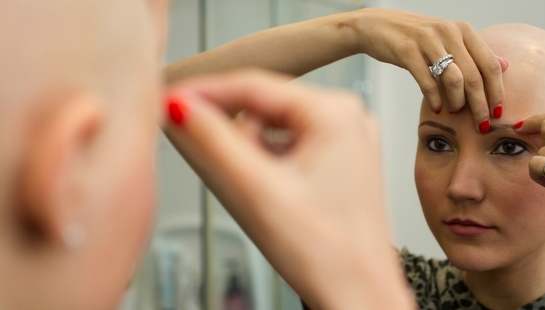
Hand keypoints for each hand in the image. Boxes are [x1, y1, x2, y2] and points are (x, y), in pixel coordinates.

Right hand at [163, 69, 414, 309]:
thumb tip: (184, 107)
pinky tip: (270, 192)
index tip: (173, 96)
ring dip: (252, 152)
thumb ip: (213, 140)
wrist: (357, 295)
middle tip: (223, 167)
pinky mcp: (342, 161)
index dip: (206, 91)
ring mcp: (347, 141)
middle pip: (266, 108)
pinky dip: (270, 163)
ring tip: (257, 192)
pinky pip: (292, 147)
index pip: (255, 86)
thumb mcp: (257, 189)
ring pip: (277, 129)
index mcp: (336, 114)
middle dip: (236, 134)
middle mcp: (348, 119)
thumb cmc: (327, 253)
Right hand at [350, 8, 507, 129]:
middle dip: (480, 105)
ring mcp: (428, 40)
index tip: (498, 112)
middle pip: (474, 75)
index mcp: (463, 30)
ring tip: (455, 112)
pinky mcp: (407, 50)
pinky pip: (427, 81)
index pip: (490, 64)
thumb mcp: (448, 39)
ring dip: (457, 102)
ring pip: (453, 79)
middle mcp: (449, 32)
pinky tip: (436, 108)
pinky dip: (435, 99)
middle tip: (481, 125)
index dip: (497, 90)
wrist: (378, 26)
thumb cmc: (416, 37)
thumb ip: (475, 52)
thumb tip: (506, 65)